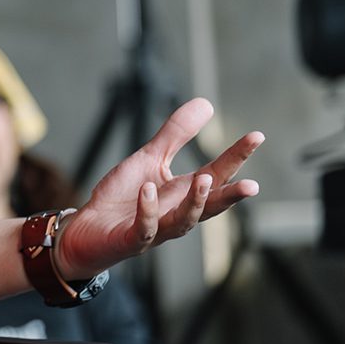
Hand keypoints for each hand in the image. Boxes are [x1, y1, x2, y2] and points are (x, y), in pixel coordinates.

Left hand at [54, 98, 263, 281]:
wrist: (87, 229)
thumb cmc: (123, 196)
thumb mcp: (149, 158)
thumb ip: (176, 134)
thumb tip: (207, 103)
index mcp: (183, 193)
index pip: (218, 175)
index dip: (237, 157)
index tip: (257, 136)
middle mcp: (176, 213)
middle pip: (210, 205)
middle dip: (231, 196)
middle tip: (252, 185)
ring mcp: (156, 229)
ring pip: (183, 222)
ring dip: (195, 202)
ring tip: (203, 179)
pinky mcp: (132, 240)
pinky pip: (145, 228)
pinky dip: (149, 211)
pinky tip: (148, 190)